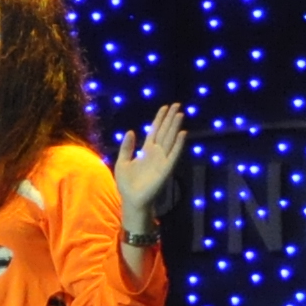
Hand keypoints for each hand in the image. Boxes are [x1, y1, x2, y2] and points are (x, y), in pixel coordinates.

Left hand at [110, 104, 188, 221]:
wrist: (131, 200)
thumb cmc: (127, 183)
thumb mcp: (122, 161)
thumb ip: (127, 147)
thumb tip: (130, 131)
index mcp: (146, 150)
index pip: (155, 130)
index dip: (160, 119)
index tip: (165, 107)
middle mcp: (156, 153)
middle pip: (165, 131)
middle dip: (170, 118)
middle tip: (177, 105)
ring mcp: (162, 160)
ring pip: (170, 139)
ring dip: (175, 127)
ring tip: (180, 114)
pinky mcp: (166, 169)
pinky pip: (174, 154)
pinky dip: (178, 144)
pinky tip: (182, 133)